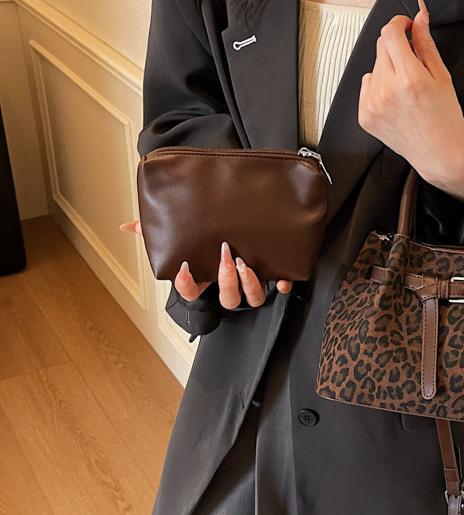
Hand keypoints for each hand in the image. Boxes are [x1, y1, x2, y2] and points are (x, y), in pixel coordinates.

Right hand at [119, 221, 292, 307]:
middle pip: (227, 300)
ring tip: (247, 264)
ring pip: (252, 298)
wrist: (245, 214)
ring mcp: (251, 281)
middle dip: (226, 282)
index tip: (185, 268)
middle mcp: (229, 283)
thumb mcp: (184, 228)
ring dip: (249, 285)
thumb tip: (129, 227)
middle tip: (226, 257)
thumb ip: (156, 229)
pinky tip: (283, 278)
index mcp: (207, 277)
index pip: (191, 293)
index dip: (188, 285)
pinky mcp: (273, 273)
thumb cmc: (213, 228)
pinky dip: (283, 283)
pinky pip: (281, 286)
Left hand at [358, 0, 463, 202]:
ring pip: (374, 67)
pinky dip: (379, 86)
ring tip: (406, 88)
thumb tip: (418, 18)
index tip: (406, 27)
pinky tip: (396, 101)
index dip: (399, 24)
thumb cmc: (446, 121)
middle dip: (396, 46)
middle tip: (413, 60)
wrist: (439, 156)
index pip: (390, 33)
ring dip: (388, 68)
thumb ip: (426, 44)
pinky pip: (367, 86)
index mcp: (409, 79)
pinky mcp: (365, 116)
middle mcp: (387, 91)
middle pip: (381, 47)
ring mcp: (373, 105)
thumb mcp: (442, 77)